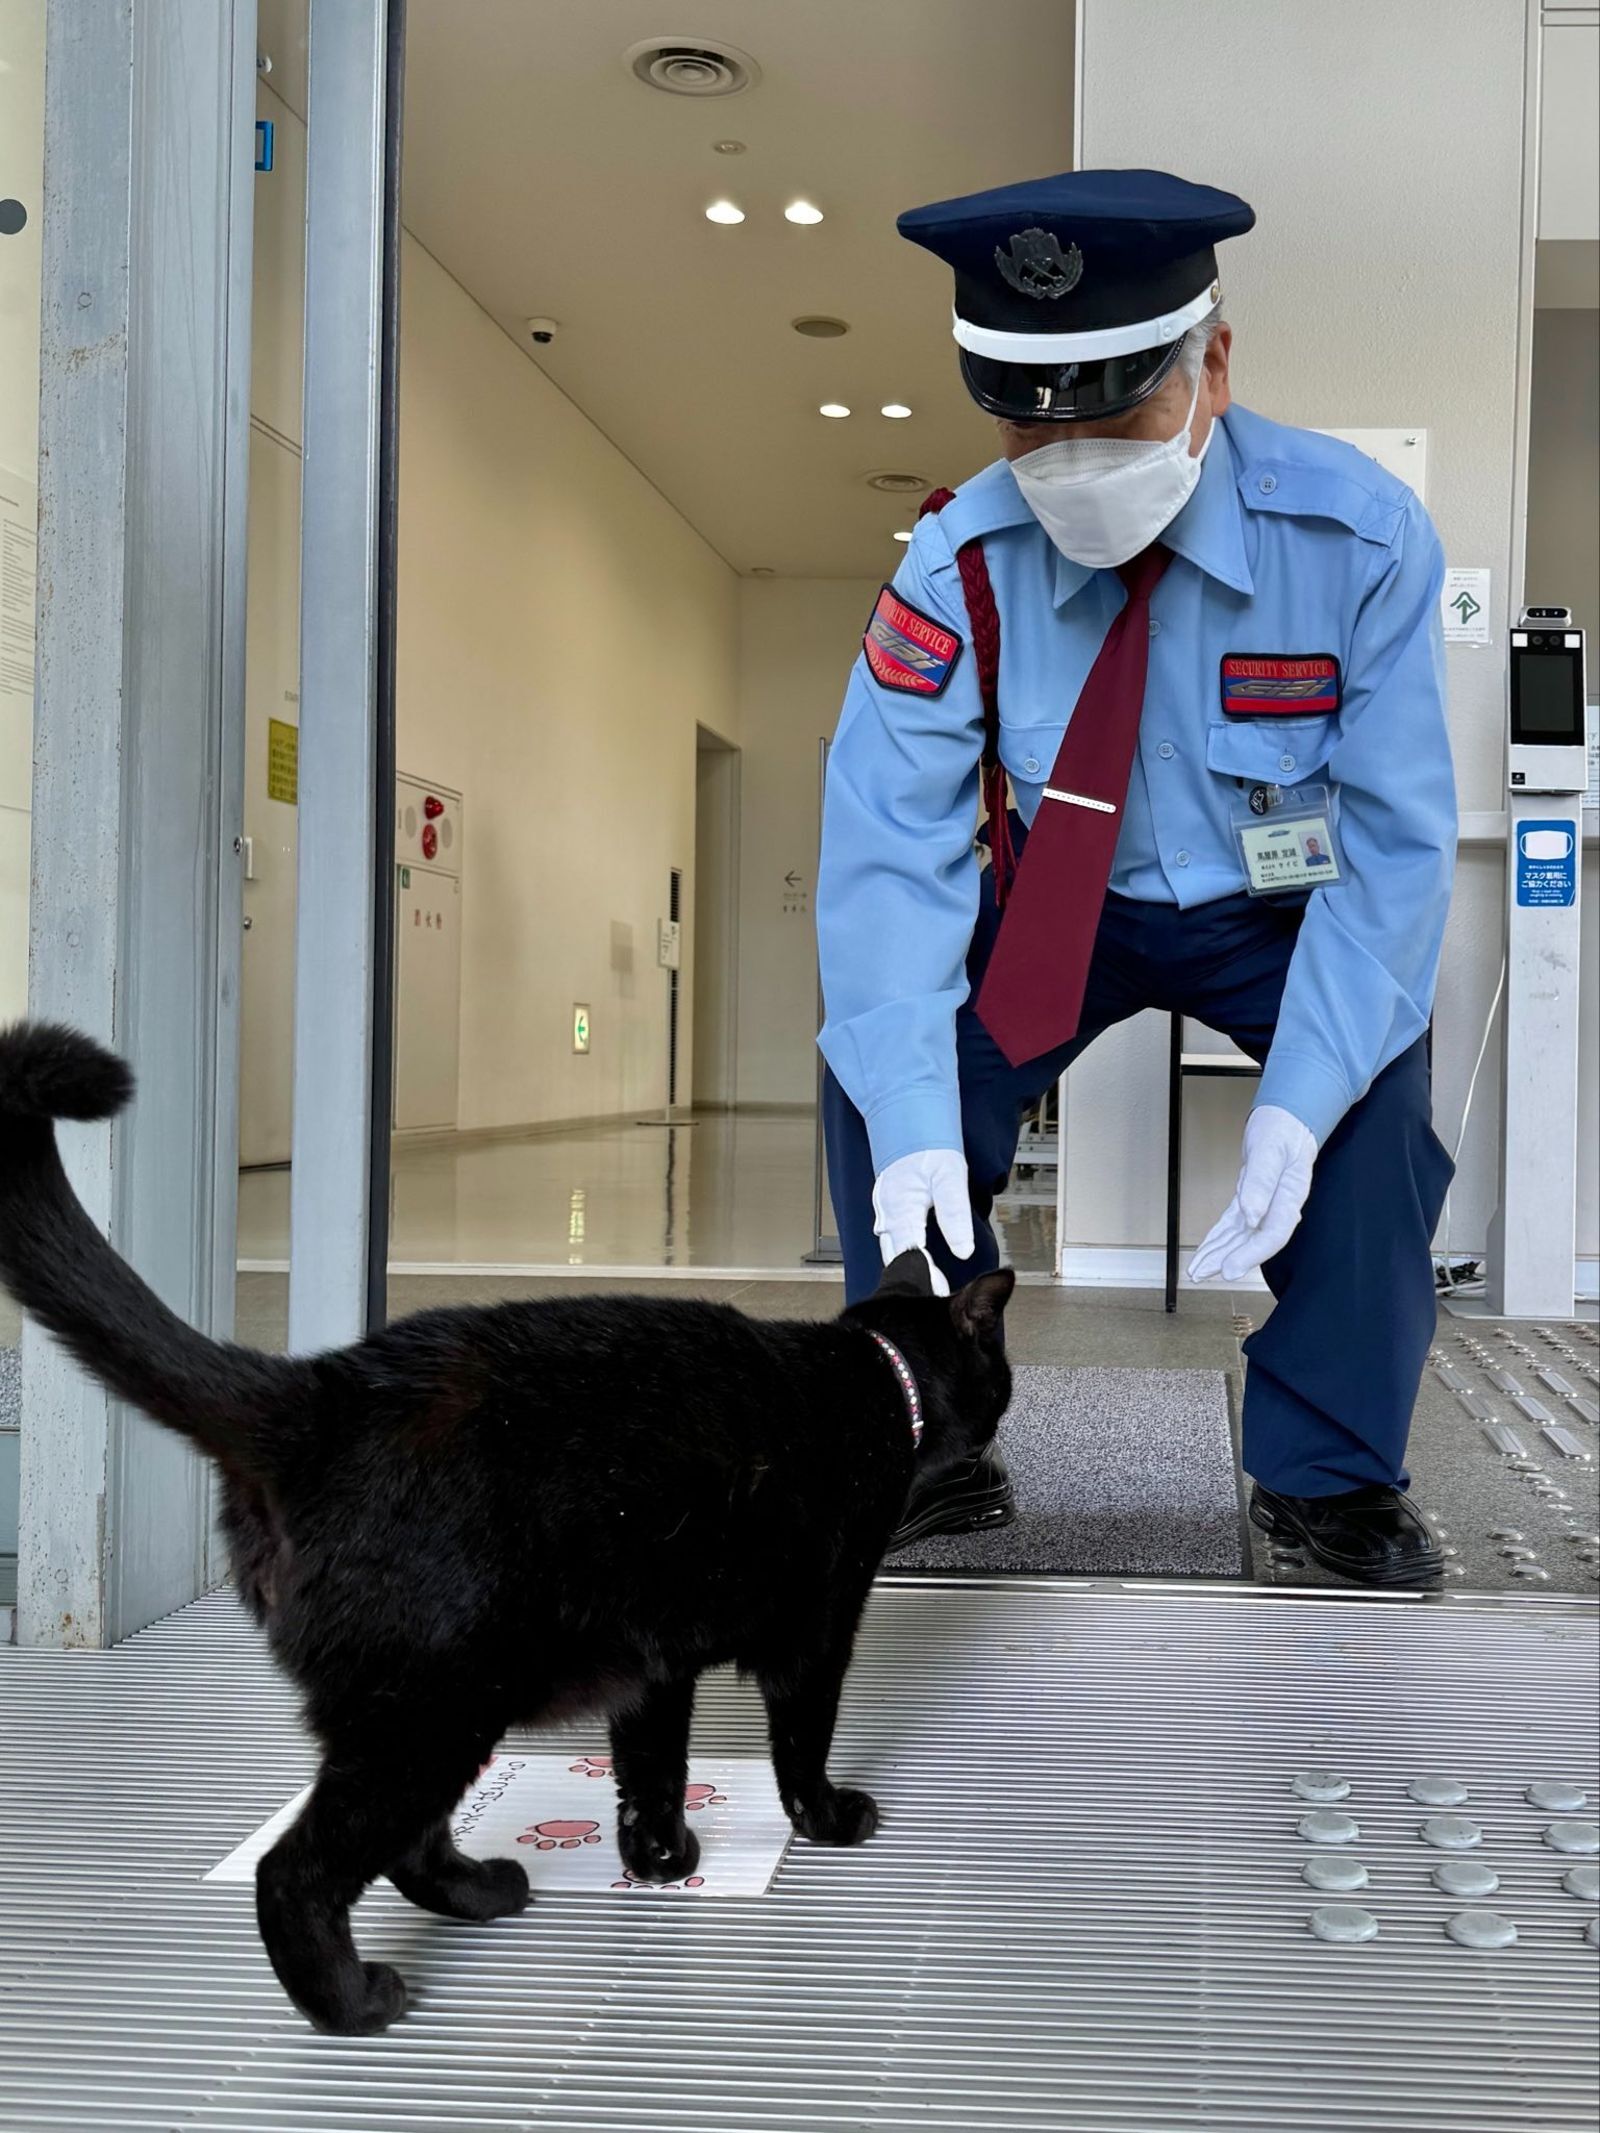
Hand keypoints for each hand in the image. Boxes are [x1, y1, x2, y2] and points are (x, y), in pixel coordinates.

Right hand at [871, 1149, 973, 1296]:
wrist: (907, 1122)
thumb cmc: (929, 1147)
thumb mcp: (950, 1177)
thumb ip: (955, 1215)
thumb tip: (963, 1249)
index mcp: (900, 1207)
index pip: (911, 1252)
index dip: (926, 1275)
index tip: (940, 1291)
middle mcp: (886, 1213)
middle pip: (896, 1257)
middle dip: (915, 1279)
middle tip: (934, 1295)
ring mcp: (883, 1213)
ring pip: (891, 1251)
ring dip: (907, 1270)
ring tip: (927, 1288)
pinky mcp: (886, 1212)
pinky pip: (891, 1241)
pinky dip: (902, 1256)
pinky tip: (916, 1266)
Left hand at [1187, 1105, 1317, 1283]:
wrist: (1285, 1121)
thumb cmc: (1282, 1131)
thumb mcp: (1270, 1150)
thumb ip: (1262, 1182)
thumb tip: (1253, 1215)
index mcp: (1290, 1196)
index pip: (1273, 1234)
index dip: (1251, 1254)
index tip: (1229, 1268)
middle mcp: (1278, 1207)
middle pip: (1255, 1241)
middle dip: (1229, 1260)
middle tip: (1205, 1274)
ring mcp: (1264, 1207)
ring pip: (1241, 1237)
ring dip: (1220, 1254)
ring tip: (1198, 1270)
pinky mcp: (1251, 1202)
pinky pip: (1233, 1225)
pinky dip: (1218, 1239)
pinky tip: (1206, 1251)